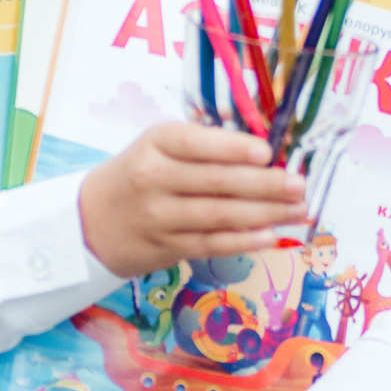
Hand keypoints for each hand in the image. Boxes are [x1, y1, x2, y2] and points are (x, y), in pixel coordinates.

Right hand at [78, 121, 305, 277]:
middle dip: (264, 185)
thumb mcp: (159, 146)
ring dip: (265, 214)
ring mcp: (159, 217)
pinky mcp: (166, 248)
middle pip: (216, 183)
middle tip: (299, 185)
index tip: (268, 153)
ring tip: (298, 210)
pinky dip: (244, 241)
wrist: (91, 220)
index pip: (196, 144)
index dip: (233, 149)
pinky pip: (212, 244)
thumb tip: (268, 152)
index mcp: (156, 143)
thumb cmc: (140, 173)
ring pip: (219, 216)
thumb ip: (206, 146)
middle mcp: (154, 179)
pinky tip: (271, 236)